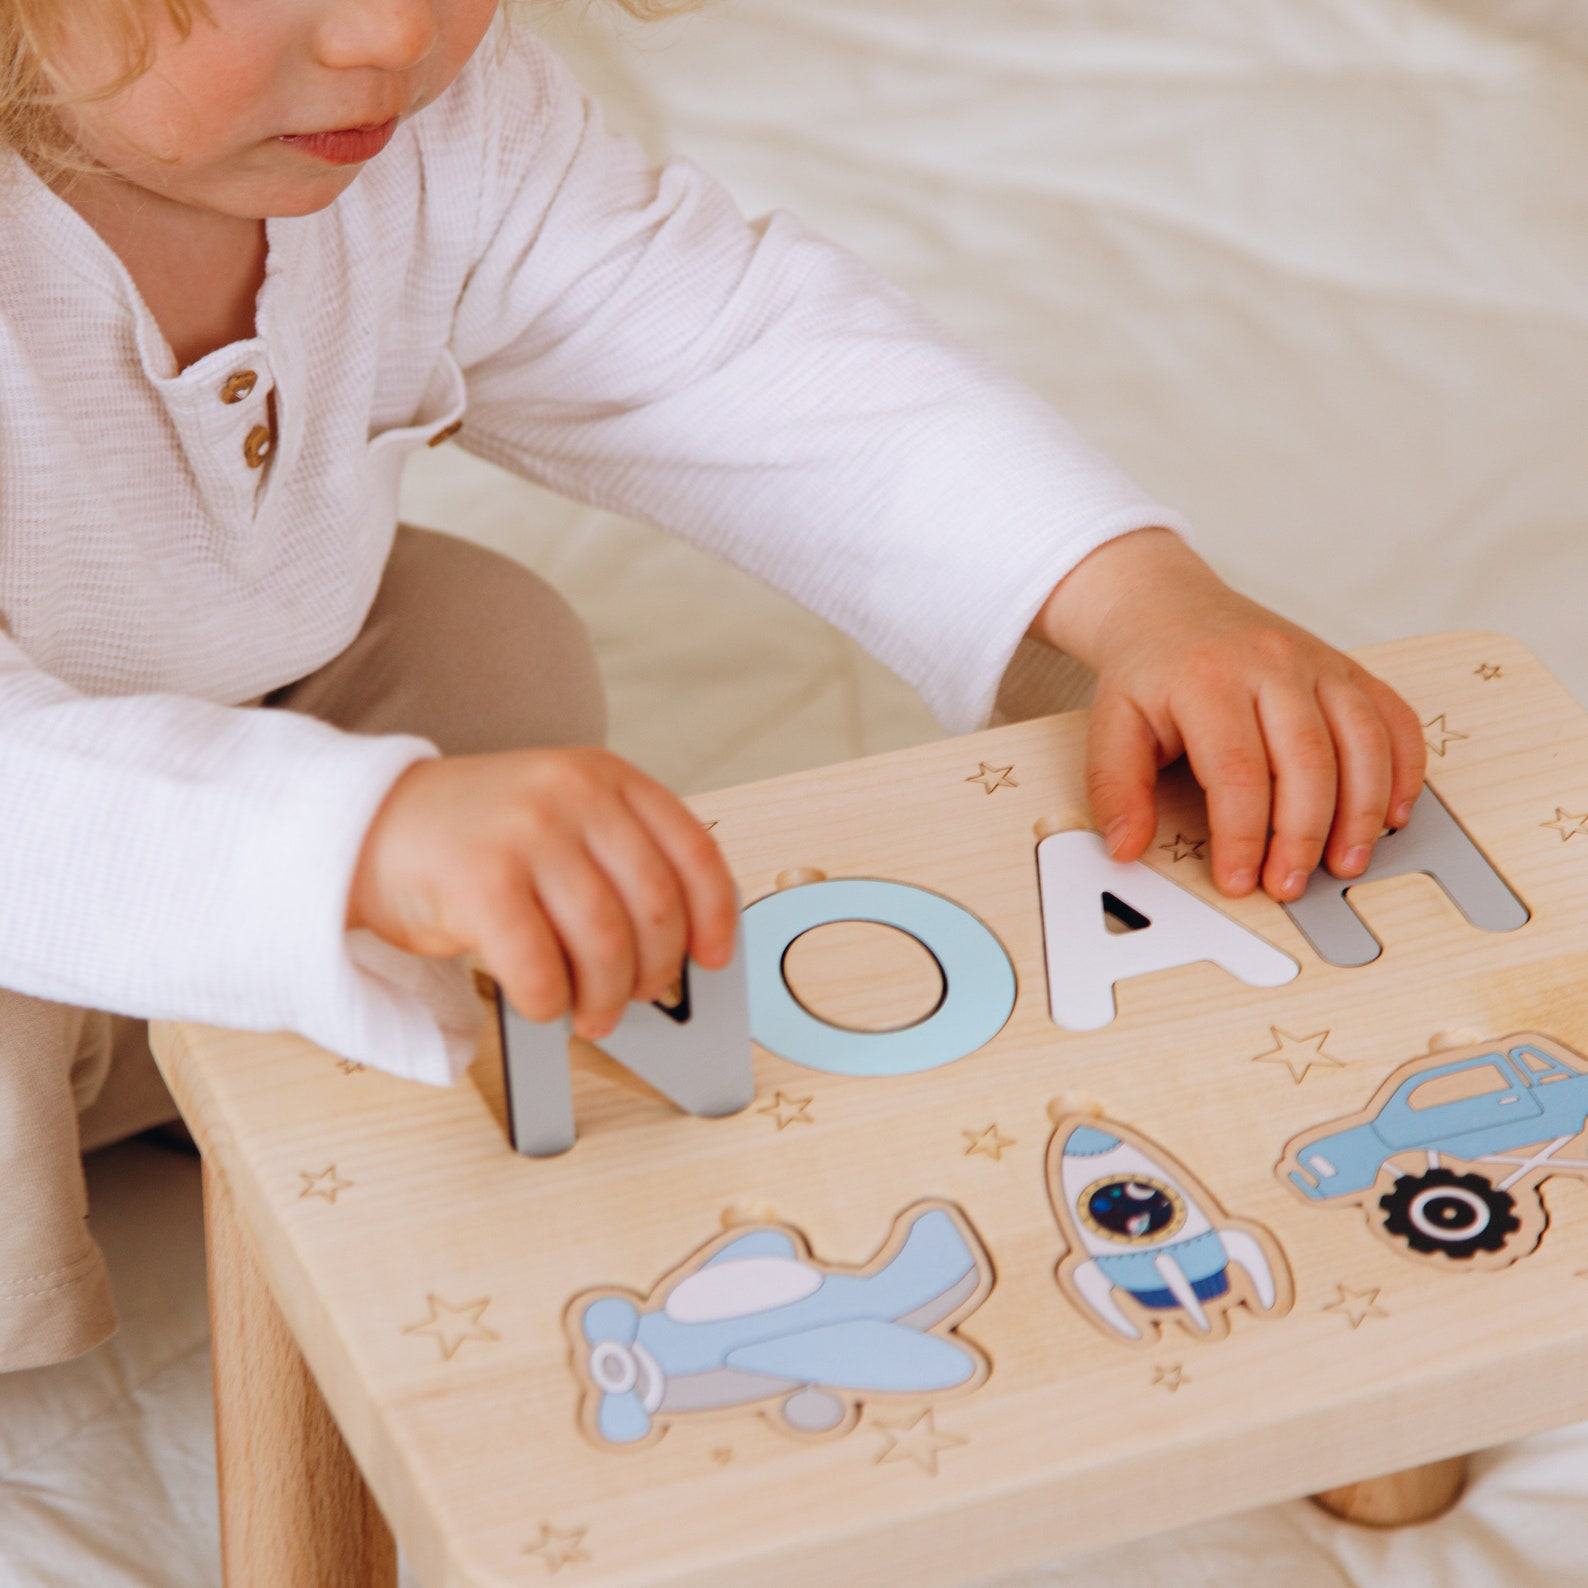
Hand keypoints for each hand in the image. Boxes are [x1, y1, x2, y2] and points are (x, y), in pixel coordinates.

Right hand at [345, 747, 739, 1039]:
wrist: (368, 825)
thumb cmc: (474, 837)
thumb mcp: (562, 817)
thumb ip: (620, 858)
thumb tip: (682, 944)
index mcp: (605, 777)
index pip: (692, 851)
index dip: (715, 916)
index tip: (712, 958)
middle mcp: (572, 796)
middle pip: (655, 906)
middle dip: (655, 970)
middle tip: (637, 996)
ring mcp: (525, 834)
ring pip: (605, 943)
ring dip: (604, 997)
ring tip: (590, 1013)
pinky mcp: (479, 881)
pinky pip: (540, 968)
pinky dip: (548, 1002)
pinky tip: (540, 1004)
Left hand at [1029, 529, 1426, 901]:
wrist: (1171, 606)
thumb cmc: (1148, 673)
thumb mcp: (1112, 724)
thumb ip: (1114, 788)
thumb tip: (1124, 846)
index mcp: (1209, 679)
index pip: (1237, 770)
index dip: (1244, 834)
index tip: (1240, 880)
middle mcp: (1272, 663)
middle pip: (1307, 760)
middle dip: (1303, 835)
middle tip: (1289, 885)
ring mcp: (1317, 662)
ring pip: (1362, 741)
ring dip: (1363, 811)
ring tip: (1346, 863)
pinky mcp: (1347, 668)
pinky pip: (1394, 717)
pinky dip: (1404, 769)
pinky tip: (1393, 815)